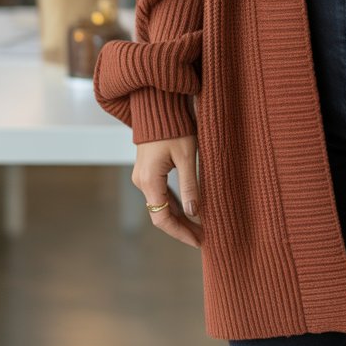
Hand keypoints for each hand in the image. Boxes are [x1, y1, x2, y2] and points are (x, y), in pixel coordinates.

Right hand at [131, 133, 202, 248]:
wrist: (158, 105)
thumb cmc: (175, 127)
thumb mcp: (187, 156)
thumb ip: (190, 185)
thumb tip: (195, 213)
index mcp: (150, 180)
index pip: (162, 218)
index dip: (180, 232)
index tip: (198, 240)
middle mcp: (141, 181)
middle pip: (160, 214)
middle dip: (181, 227)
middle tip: (203, 236)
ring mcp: (142, 176)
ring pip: (160, 204)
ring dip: (178, 216)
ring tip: (199, 226)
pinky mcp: (147, 170)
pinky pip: (159, 193)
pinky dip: (173, 203)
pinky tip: (188, 209)